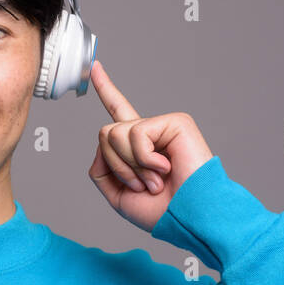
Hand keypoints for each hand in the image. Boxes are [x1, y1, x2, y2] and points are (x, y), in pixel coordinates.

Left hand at [86, 59, 213, 232]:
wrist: (187, 217)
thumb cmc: (161, 211)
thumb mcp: (117, 195)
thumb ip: (100, 169)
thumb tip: (103, 142)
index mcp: (137, 147)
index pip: (118, 114)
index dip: (106, 90)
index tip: (95, 67)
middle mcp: (149, 132)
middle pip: (105, 134)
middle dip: (117, 166)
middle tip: (143, 185)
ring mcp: (162, 125)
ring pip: (115, 133)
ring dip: (130, 166)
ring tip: (155, 180)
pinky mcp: (175, 122)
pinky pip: (136, 134)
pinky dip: (144, 159)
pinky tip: (165, 168)